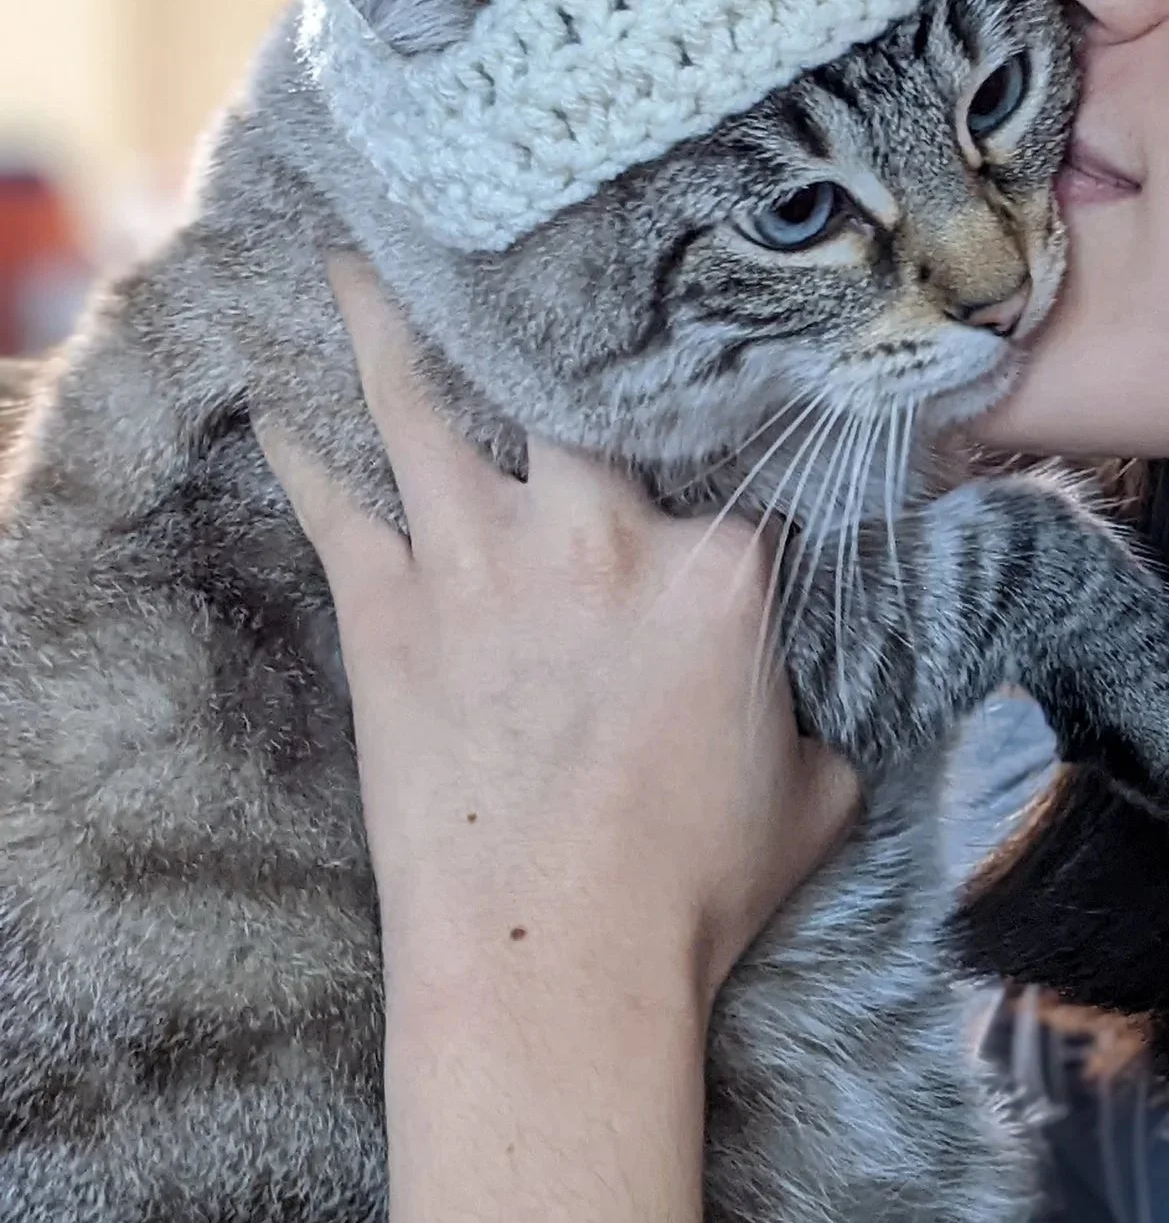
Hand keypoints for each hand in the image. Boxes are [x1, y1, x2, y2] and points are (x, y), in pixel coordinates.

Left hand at [256, 254, 859, 1010]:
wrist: (555, 963)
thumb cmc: (695, 890)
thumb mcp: (820, 791)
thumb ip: (832, 712)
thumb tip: (840, 704)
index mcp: (722, 569)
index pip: (740, 459)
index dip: (739, 419)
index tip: (731, 382)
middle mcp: (601, 533)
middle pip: (578, 392)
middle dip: (556, 324)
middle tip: (535, 260)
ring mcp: (484, 563)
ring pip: (427, 407)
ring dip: (390, 327)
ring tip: (357, 259)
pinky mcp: (389, 613)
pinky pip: (335, 504)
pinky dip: (302, 451)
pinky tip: (275, 407)